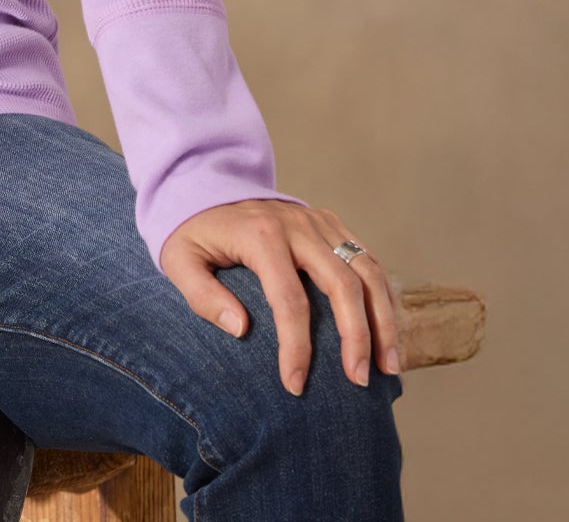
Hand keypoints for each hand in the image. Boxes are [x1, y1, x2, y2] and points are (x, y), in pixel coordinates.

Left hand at [159, 198, 400, 394]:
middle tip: (358, 380)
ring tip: (389, 366)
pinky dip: (384, 296)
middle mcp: (296, 225)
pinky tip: (388, 330)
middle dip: (357, 337)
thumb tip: (240, 329)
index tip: (295, 384)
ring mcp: (317, 221)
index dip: (297, 347)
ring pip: (367, 271)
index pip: (290, 301)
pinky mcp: (329, 222)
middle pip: (342, 284)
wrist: (204, 184)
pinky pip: (367, 259)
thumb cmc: (193, 231)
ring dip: (384, 320)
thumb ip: (202, 295)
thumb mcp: (179, 259)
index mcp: (259, 235)